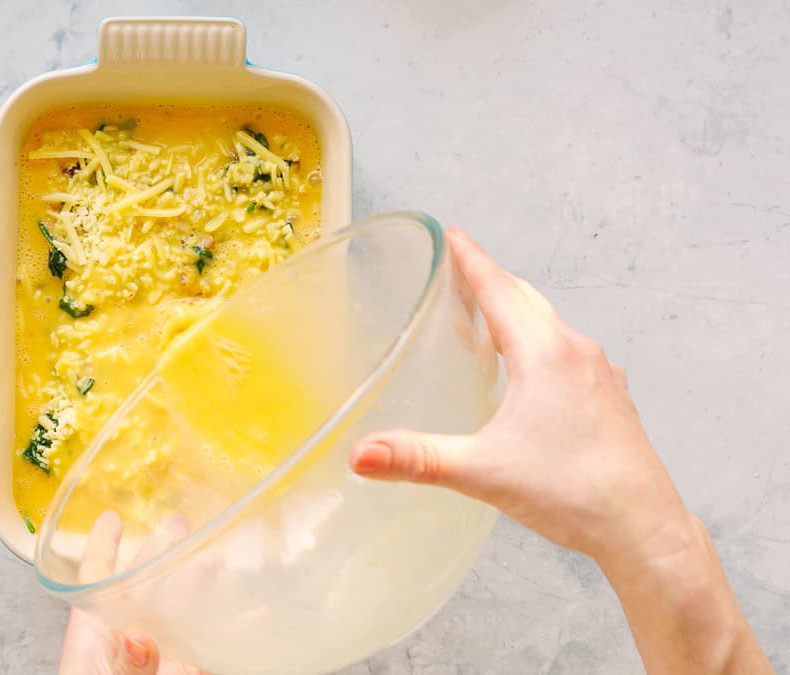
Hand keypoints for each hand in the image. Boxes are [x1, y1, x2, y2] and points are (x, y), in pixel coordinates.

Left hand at [57, 511, 204, 674]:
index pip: (95, 577)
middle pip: (140, 585)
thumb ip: (126, 665)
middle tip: (180, 524)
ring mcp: (155, 656)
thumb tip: (140, 641)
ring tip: (212, 561)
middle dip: (159, 553)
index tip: (111, 518)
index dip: (102, 545)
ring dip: (192, 585)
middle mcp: (124, 639)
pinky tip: (233, 612)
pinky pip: (200, 648)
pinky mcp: (181, 672)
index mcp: (94, 632)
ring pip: (173, 611)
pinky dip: (214, 628)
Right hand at [350, 227, 685, 562]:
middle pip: (525, 297)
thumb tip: (359, 455)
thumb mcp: (482, 472)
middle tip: (457, 269)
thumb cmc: (572, 493)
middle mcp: (575, 351)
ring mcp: (598, 372)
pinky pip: (567, 348)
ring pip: (549, 321)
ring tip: (482, 316)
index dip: (471, 259)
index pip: (498, 288)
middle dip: (488, 279)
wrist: (644, 526)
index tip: (451, 234)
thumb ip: (417, 459)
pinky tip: (525, 368)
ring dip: (514, 309)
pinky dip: (539, 339)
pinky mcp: (609, 395)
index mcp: (543, 354)